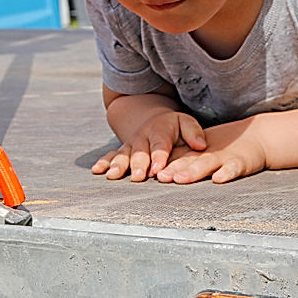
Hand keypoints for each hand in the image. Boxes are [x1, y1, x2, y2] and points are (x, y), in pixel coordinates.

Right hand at [91, 111, 206, 181]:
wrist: (151, 119)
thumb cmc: (173, 127)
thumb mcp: (186, 123)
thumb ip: (194, 133)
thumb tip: (200, 145)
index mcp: (160, 131)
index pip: (160, 146)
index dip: (159, 158)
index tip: (158, 170)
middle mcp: (142, 138)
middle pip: (139, 153)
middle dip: (137, 165)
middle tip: (137, 178)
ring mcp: (130, 144)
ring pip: (123, 155)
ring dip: (118, 165)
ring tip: (113, 175)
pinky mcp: (121, 151)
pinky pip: (111, 155)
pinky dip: (103, 162)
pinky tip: (97, 171)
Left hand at [156, 116, 266, 183]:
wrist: (257, 137)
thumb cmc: (226, 148)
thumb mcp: (203, 153)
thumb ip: (184, 161)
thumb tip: (158, 174)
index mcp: (196, 152)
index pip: (176, 158)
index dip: (163, 165)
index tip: (149, 173)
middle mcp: (206, 154)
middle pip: (188, 161)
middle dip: (173, 168)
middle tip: (160, 177)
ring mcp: (224, 157)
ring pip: (206, 164)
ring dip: (193, 171)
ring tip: (180, 178)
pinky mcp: (241, 162)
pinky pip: (233, 168)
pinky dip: (226, 173)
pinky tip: (218, 179)